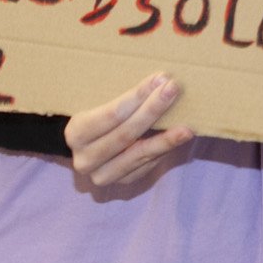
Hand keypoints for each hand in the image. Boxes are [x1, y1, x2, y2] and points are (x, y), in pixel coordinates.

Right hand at [64, 72, 193, 190]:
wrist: (88, 145)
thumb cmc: (97, 116)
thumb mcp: (96, 104)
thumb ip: (121, 97)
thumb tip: (158, 80)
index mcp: (76, 133)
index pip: (112, 114)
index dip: (138, 96)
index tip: (160, 79)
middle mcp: (85, 159)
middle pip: (126, 134)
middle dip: (153, 110)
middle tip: (174, 90)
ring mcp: (103, 175)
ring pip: (140, 155)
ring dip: (166, 138)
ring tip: (186, 126)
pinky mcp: (122, 183)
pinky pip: (147, 165)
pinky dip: (164, 149)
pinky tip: (179, 137)